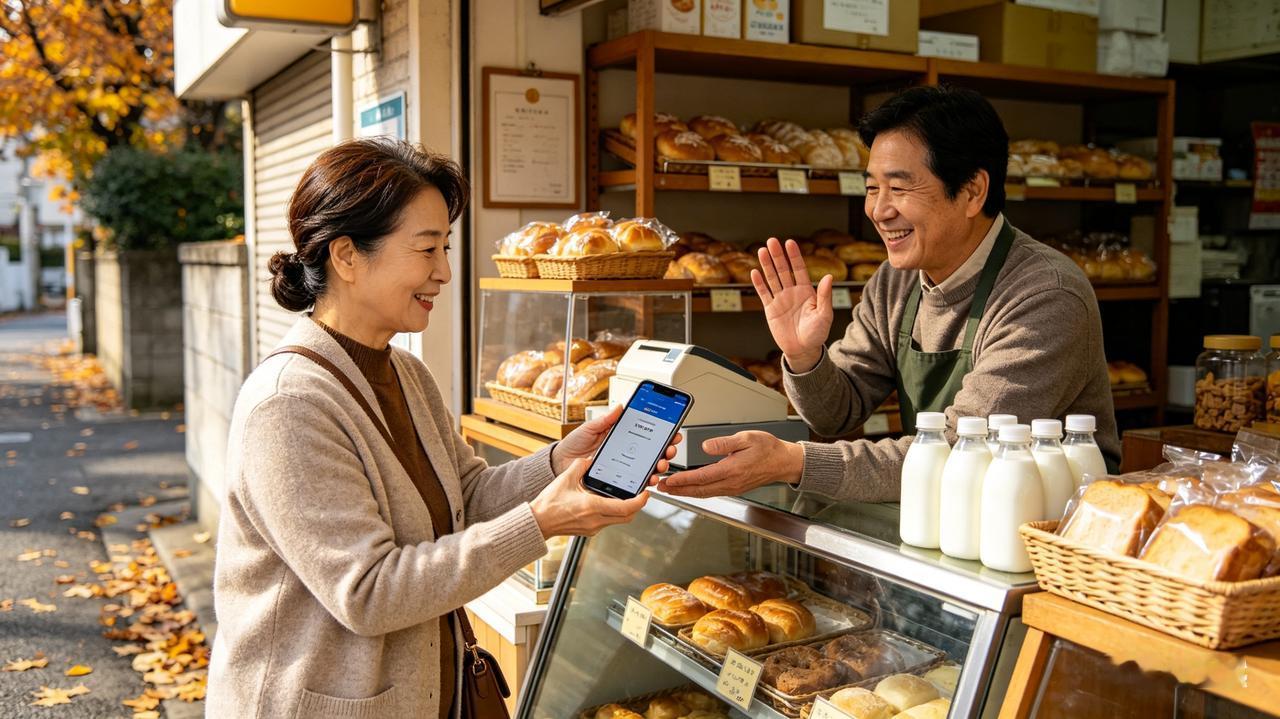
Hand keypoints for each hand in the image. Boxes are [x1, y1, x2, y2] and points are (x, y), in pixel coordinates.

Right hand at [530, 459, 649, 537]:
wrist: (538, 522)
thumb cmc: (549, 503)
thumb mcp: (565, 478)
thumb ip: (581, 466)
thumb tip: (590, 460)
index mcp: (592, 507)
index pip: (626, 507)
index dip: (640, 501)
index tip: (645, 493)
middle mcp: (596, 520)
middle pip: (627, 517)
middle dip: (637, 506)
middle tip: (640, 494)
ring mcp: (593, 528)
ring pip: (618, 520)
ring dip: (625, 510)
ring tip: (627, 497)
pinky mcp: (589, 530)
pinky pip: (608, 522)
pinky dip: (613, 513)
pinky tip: (609, 503)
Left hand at [551, 403, 681, 475]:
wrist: (560, 463)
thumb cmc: (573, 445)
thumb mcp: (589, 428)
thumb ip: (605, 419)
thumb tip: (620, 407)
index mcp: (621, 438)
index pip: (646, 434)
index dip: (661, 433)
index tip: (672, 431)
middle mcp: (625, 452)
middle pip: (652, 451)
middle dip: (666, 450)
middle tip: (669, 449)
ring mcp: (623, 467)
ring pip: (648, 467)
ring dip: (659, 465)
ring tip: (661, 464)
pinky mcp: (618, 480)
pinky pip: (635, 481)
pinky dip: (646, 480)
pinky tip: (650, 478)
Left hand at [657, 431, 804, 497]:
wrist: (783, 462)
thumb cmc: (767, 449)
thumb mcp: (746, 438)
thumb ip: (725, 443)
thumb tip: (706, 447)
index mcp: (733, 470)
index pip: (702, 477)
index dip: (683, 480)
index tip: (669, 480)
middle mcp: (731, 482)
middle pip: (699, 490)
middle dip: (678, 489)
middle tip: (661, 487)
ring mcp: (732, 488)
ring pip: (704, 493)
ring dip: (686, 492)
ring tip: (671, 489)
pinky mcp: (734, 488)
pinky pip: (711, 492)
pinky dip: (697, 491)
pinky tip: (690, 488)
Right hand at [752, 238, 832, 373]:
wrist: (803, 350)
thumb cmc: (817, 334)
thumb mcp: (825, 315)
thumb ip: (825, 296)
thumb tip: (829, 277)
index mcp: (806, 291)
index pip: (799, 269)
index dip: (794, 256)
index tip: (790, 243)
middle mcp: (792, 292)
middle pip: (783, 270)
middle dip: (778, 256)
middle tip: (772, 241)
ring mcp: (780, 300)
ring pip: (772, 278)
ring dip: (767, 265)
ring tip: (762, 250)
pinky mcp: (771, 310)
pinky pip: (764, 294)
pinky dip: (759, 283)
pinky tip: (754, 272)